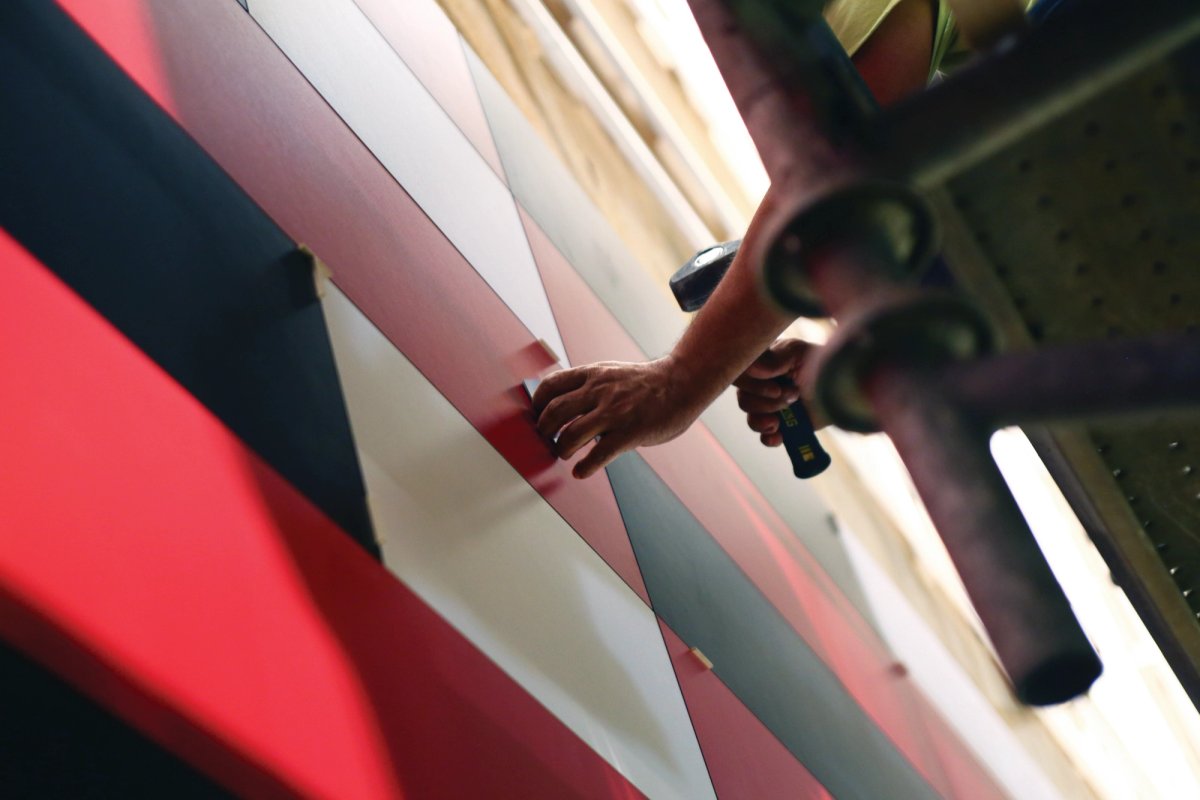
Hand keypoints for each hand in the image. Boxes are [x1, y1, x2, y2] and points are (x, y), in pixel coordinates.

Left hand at [531, 357, 707, 478]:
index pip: (550, 386)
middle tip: (547, 441)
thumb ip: (587, 385)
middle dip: (544, 432)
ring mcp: (614, 412)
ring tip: (565, 454)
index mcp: (592, 375)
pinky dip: (584, 467)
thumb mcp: (610, 372)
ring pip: (571, 435)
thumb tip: (562, 403)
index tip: (537, 418)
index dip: (537, 404)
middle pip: (554, 413)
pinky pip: (599, 455)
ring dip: (562, 450)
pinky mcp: (630, 432)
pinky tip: (581, 472)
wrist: (681, 383)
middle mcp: (599, 391)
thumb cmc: (644, 383)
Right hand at [732, 338, 823, 447]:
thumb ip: (775, 358)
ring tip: (781, 420)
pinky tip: (779, 436)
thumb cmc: (820, 363)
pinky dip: (769, 438)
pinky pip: (765, 437)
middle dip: (766, 403)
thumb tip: (752, 369)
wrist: (845, 388)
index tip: (776, 388)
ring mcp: (771, 408)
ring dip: (764, 420)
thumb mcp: (799, 353)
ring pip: (751, 419)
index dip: (753, 386)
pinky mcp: (783, 426)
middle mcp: (762, 387)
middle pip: (744, 400)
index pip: (741, 377)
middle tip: (793, 397)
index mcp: (763, 366)